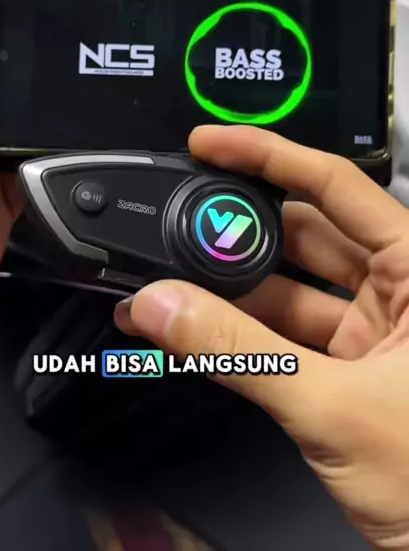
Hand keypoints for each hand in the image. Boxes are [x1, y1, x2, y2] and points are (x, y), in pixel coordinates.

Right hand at [115, 125, 408, 549]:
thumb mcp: (334, 407)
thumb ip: (240, 353)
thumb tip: (167, 308)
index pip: (335, 185)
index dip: (267, 156)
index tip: (212, 145)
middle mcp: (399, 291)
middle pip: (303, 234)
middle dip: (237, 230)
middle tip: (180, 223)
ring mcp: (375, 332)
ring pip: (288, 288)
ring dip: (229, 289)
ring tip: (170, 284)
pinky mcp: (352, 370)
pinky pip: (285, 334)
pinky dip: (240, 332)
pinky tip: (195, 329)